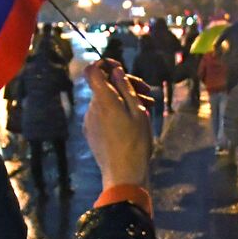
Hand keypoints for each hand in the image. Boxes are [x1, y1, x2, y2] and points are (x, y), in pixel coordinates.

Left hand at [83, 60, 152, 188]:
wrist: (123, 174)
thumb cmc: (135, 142)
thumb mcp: (138, 112)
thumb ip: (125, 89)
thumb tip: (116, 71)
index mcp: (103, 100)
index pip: (91, 71)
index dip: (104, 64)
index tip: (120, 68)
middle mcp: (91, 108)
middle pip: (104, 87)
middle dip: (125, 85)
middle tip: (148, 93)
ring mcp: (89, 121)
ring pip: (106, 101)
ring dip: (124, 100)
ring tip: (147, 109)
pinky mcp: (90, 133)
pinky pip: (102, 115)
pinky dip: (116, 112)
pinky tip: (134, 122)